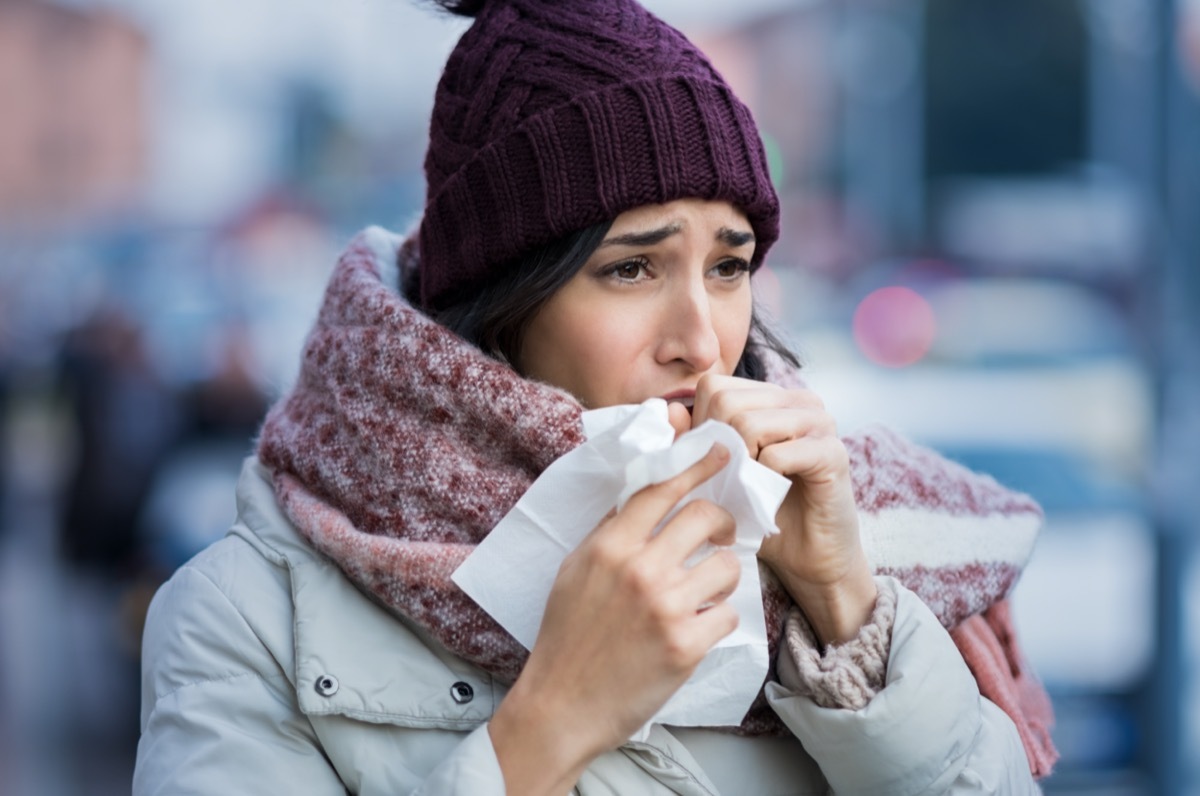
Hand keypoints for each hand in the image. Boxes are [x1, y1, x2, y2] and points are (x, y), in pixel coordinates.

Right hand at [489, 444, 740, 794]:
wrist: (561, 705)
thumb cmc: (566, 636)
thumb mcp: (574, 570)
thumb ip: (610, 531)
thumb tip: (644, 494)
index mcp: (610, 546)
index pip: (662, 489)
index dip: (696, 465)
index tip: (722, 453)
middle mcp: (639, 569)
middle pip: (705, 517)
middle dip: (722, 524)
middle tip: (720, 536)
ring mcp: (665, 607)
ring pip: (727, 567)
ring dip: (722, 577)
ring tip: (705, 593)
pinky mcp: (686, 645)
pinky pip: (727, 615)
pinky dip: (717, 621)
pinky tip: (697, 630)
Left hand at [691, 374, 875, 645]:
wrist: (810, 559)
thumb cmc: (761, 513)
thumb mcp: (718, 473)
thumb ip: (693, 441)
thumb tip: (671, 411)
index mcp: (773, 397)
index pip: (715, 386)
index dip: (702, 426)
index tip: (715, 462)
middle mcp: (800, 400)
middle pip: (728, 402)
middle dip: (718, 448)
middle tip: (732, 480)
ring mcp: (820, 422)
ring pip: (748, 423)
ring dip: (738, 466)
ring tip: (749, 487)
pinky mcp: (833, 452)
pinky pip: (776, 455)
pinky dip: (762, 481)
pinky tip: (771, 495)